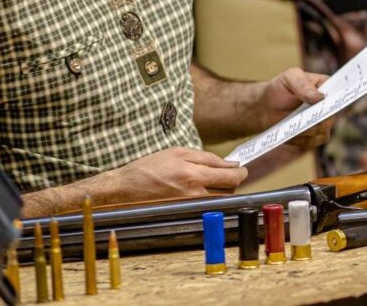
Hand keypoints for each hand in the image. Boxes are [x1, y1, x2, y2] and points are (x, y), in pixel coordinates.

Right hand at [109, 147, 247, 199]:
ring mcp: (189, 206)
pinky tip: (201, 191)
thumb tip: (230, 164)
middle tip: (226, 174)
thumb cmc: (148, 168)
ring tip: (212, 181)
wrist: (124, 190)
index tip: (242, 169)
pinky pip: (206, 206)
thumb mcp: (177, 152)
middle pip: (229, 191)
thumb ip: (207, 158)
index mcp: (193, 175)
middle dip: (232, 181)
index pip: (231, 177)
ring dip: (222, 191)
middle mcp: (193, 194)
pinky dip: (209, 198)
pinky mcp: (184, 214)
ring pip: (219, 200)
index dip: (241, 173)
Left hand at [260, 67, 332, 150]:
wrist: (266, 107)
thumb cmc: (279, 88)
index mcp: (327, 86)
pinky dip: (299, 140)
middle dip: (316, 119)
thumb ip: (303, 84)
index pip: (339, 93)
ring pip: (322, 132)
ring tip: (290, 125)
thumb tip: (320, 97)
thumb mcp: (289, 78)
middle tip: (301, 119)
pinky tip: (289, 133)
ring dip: (305, 131)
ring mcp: (323, 122)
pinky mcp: (314, 136)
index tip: (325, 104)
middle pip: (331, 116)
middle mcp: (329, 105)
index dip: (337, 99)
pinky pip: (312, 142)